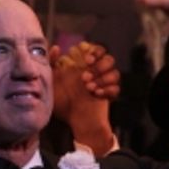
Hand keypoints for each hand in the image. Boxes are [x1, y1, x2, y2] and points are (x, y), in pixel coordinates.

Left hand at [51, 41, 117, 155]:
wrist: (73, 121)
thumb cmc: (60, 102)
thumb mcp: (51, 81)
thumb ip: (51, 63)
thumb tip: (57, 47)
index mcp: (83, 66)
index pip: (96, 50)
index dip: (95, 51)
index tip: (87, 60)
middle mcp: (95, 72)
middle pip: (109, 59)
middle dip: (99, 67)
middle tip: (84, 77)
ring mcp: (103, 83)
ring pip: (115, 72)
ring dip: (102, 79)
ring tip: (88, 88)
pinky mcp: (110, 94)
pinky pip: (117, 87)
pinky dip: (108, 90)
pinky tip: (96, 95)